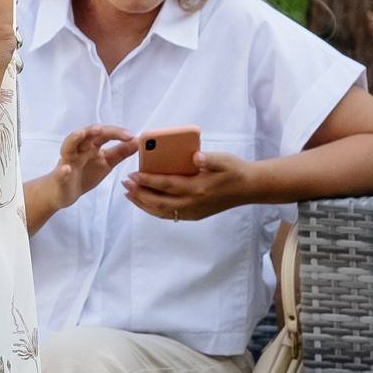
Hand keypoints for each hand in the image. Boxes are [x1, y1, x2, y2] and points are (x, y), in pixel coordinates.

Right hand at [48, 125, 134, 209]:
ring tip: (80, 134)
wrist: (65, 191)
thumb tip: (137, 141)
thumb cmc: (85, 174)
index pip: (103, 134)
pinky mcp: (60, 177)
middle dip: (93, 130)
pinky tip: (66, 169)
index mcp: (91, 146)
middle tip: (102, 128)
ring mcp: (68, 162)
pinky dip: (63, 171)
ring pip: (68, 147)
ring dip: (73, 139)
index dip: (116, 133)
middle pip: (85, 135)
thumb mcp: (106, 163)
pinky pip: (60, 173)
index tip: (131, 136)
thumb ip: (120, 152)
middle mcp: (78, 150)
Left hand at [123, 149, 261, 222]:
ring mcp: (193, 212)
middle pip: (159, 202)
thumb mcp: (223, 160)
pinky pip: (169, 215)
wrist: (248, 188)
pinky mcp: (194, 215)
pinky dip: (153, 210)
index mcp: (197, 189)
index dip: (148, 181)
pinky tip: (145, 203)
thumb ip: (209, 159)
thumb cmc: (233, 170)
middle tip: (124, 184)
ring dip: (143, 204)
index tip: (132, 175)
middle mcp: (193, 204)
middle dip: (139, 194)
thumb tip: (196, 157)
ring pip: (162, 212)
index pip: (167, 185)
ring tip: (128, 194)